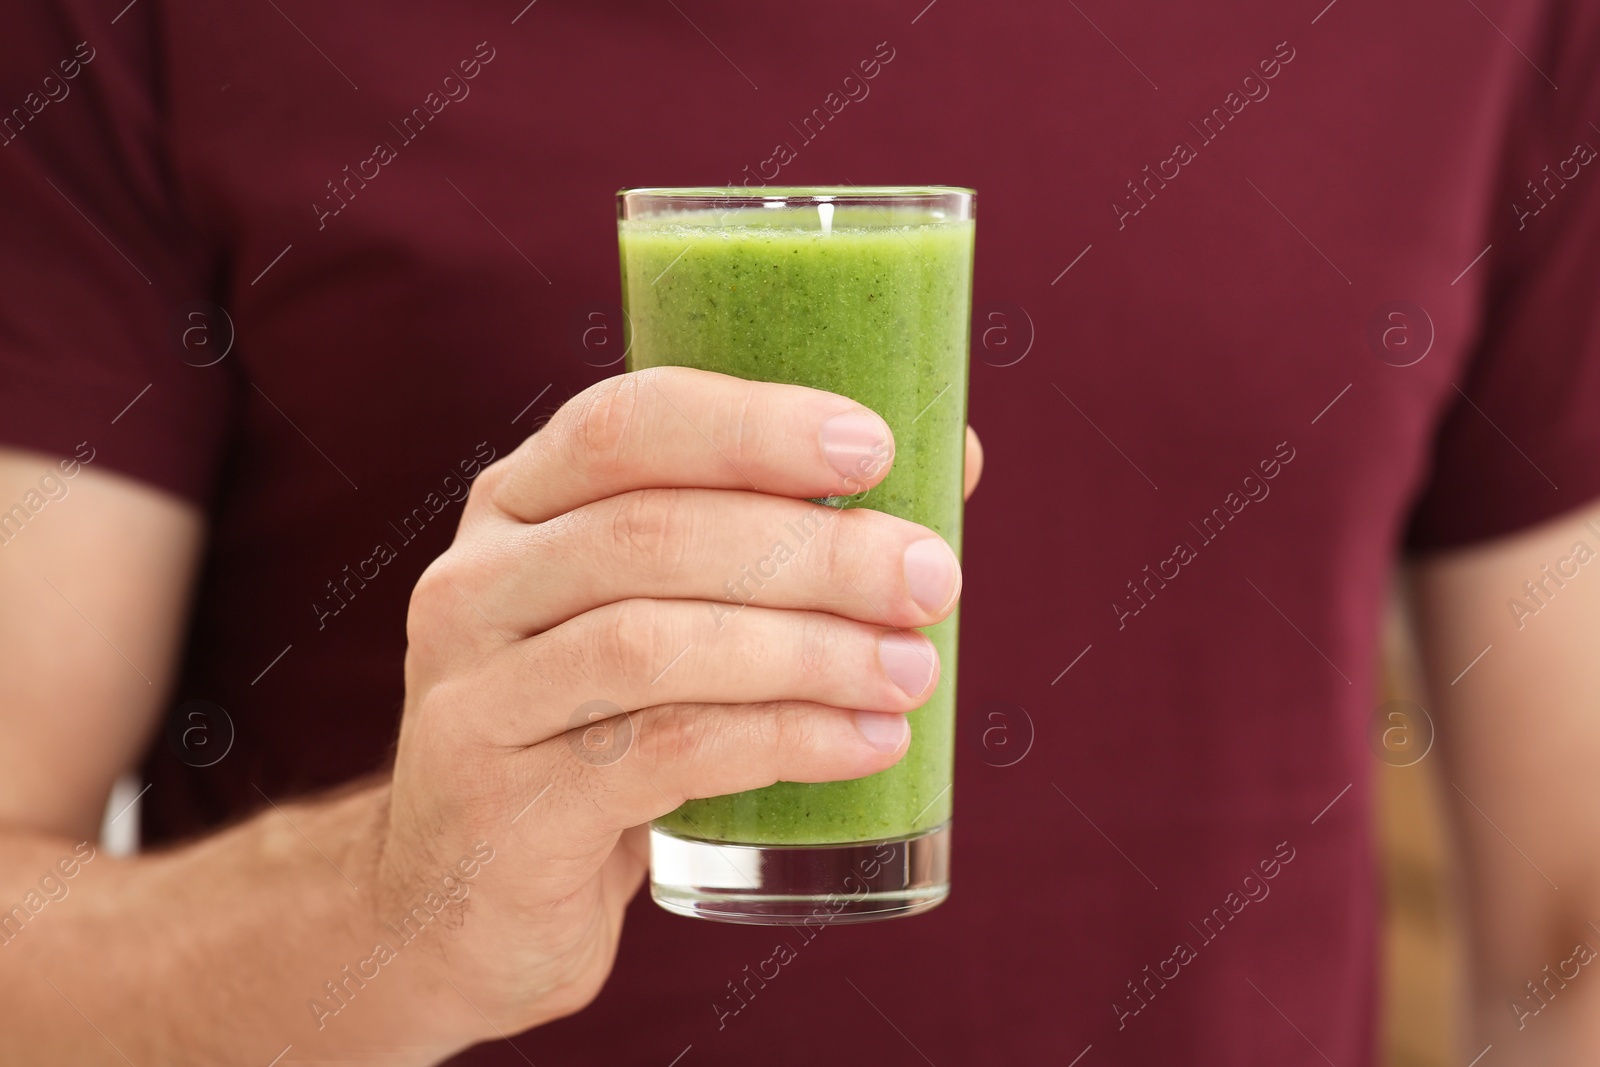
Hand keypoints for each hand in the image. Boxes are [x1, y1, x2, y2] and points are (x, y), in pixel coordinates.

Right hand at [377, 367, 975, 1039]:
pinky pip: (661, 754)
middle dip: (813, 550)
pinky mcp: (506, 811)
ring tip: (911, 670)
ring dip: (807, 650)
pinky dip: (782, 739)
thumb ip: (774, 538)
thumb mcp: (659, 615)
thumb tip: (950, 460)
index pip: (625, 425)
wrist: (469, 900)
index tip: (873, 450)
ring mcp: (475, 699)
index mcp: (520, 507)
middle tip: (928, 579)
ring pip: (652, 642)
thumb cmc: (601, 729)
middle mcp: (478, 585)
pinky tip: (868, 744)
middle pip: (651, 533)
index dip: (752, 427)